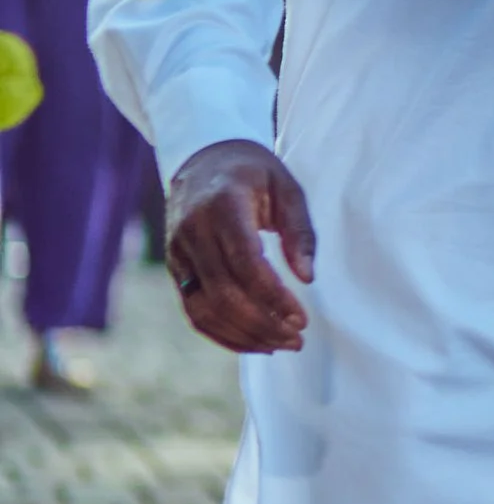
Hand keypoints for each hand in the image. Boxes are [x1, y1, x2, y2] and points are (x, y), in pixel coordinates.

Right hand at [165, 140, 316, 354]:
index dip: (273, 297)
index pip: (245, 264)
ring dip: (244, 335)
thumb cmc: (252, 172)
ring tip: (282, 344)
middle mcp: (193, 233)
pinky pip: (194, 310)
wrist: (202, 159)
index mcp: (222, 207)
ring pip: (205, 310)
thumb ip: (300, 231)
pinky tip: (254, 342)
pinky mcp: (175, 268)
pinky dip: (222, 333)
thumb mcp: (286, 187)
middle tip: (298, 338)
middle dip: (263, 324)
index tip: (302, 318)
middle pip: (224, 294)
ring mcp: (178, 253)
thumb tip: (307, 277)